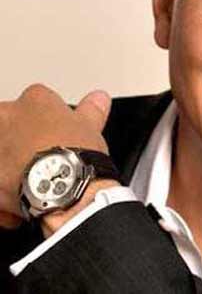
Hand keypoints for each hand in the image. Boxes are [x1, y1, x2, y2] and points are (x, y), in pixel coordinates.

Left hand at [0, 84, 110, 228]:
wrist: (64, 190)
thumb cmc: (75, 155)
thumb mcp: (92, 126)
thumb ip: (92, 109)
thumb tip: (98, 98)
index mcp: (34, 100)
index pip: (36, 101)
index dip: (48, 119)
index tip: (56, 132)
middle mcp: (6, 118)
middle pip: (9, 122)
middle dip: (20, 137)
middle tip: (40, 154)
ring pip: (1, 152)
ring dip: (11, 162)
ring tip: (32, 178)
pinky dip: (5, 190)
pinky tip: (24, 197)